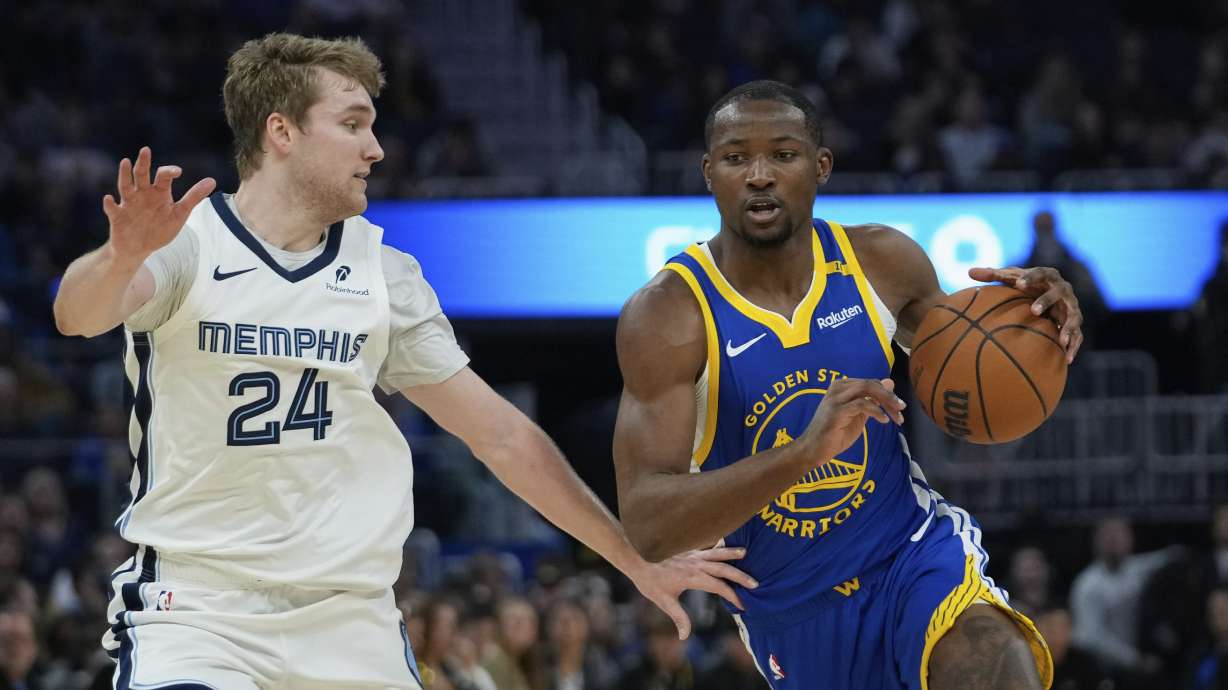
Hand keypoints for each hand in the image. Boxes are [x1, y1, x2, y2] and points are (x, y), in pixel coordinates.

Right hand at [103, 146, 215, 262]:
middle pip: (142, 175)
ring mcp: (128, 204)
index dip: (169, 172)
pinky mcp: (117, 217)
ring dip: (124, 175)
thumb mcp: (179, 213)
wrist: (140, 247)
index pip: (163, 177)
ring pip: (125, 186)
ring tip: (125, 162)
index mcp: (158, 192)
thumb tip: (212, 180)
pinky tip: (108, 198)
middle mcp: (142, 194)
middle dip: (144, 163)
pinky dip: (110, 204)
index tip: (178, 171)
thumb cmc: (160, 228)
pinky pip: (112, 209)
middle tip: (146, 150)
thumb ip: (193, 197)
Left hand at [626, 546, 757, 639]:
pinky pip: (707, 545)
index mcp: (693, 577)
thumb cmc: (649, 580)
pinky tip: (723, 542)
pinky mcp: (688, 549)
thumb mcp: (664, 601)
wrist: (636, 557)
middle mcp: (696, 564)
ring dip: (732, 553)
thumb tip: (685, 636)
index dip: (733, 596)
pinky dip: (717, 544)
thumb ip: (678, 618)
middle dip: (741, 577)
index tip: (743, 605)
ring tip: (745, 552)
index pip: (720, 587)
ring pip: (717, 553)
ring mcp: (692, 554)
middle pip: (724, 569)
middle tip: (755, 584)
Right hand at [803, 377, 904, 458]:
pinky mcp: (837, 410)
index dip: (888, 393)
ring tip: (896, 416)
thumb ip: (872, 401)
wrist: (814, 449)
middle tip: (902, 408)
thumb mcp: (859, 415)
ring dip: (886, 402)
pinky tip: (884, 420)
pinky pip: (862, 404)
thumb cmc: (835, 434)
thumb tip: (890, 383)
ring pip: (867, 390)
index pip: (871, 383)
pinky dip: (876, 411)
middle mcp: (838, 387)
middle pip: (871, 384)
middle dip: (889, 396)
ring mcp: (836, 398)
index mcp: (842, 386)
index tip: (900, 408)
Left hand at [969, 266, 1083, 363]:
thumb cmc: (1027, 285)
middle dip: (1047, 301)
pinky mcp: (1075, 323)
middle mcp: (1063, 289)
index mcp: (1048, 275)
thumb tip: (969, 272)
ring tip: (1061, 341)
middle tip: (1033, 311)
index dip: (1031, 278)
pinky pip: (1078, 336)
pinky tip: (1067, 360)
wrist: (1050, 295)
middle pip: (1058, 293)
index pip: (1041, 273)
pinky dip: (1074, 347)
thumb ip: (993, 275)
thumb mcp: (1012, 278)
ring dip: (1068, 327)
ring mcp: (1071, 307)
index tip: (1018, 284)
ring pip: (1073, 316)